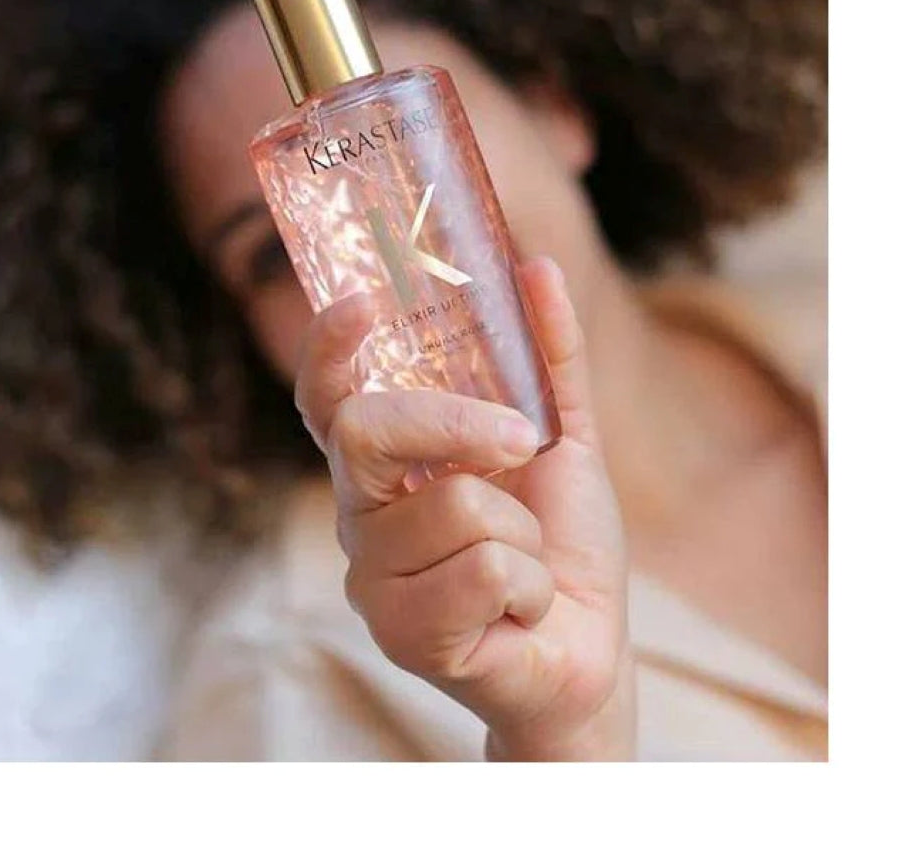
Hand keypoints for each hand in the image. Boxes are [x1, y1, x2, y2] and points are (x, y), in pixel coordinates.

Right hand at [294, 257, 633, 760]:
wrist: (589, 651)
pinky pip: (484, 571)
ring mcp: (373, 580)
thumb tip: (537, 266)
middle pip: (370, 433)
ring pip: (457, 506)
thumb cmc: (560, 544)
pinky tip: (517, 612)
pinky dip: (531, 585)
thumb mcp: (562, 439)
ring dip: (524, 534)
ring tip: (523, 567)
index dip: (328, 350)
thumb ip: (549, 359)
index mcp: (386, 467)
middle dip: (457, 425)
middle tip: (518, 444)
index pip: (328, 401)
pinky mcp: (403, 635)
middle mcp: (361, 516)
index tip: (358, 304)